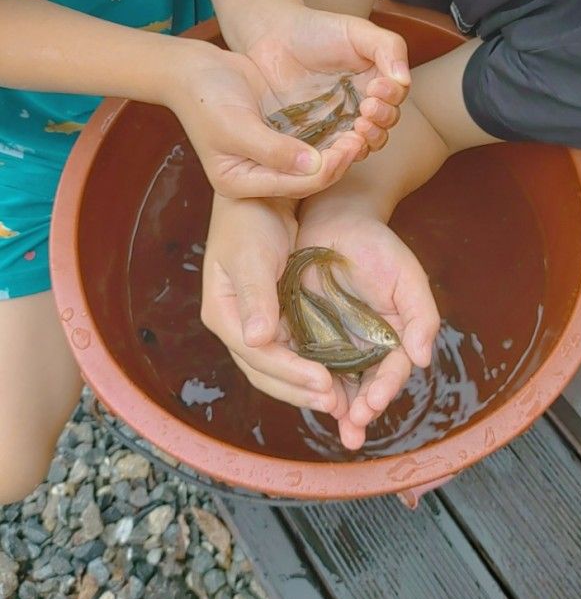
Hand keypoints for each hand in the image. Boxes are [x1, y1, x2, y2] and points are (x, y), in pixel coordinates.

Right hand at [167, 1, 409, 197]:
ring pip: (313, 164)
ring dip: (338, 151)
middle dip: (337, 162)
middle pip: (307, 179)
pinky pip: (310, 145)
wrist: (194, 70)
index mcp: (240, 183)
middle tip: (362, 138)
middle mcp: (256, 178)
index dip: (325, 170)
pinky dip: (330, 138)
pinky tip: (350, 124)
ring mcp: (269, 160)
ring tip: (362, 131)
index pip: (293, 186)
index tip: (350, 147)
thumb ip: (272, 148)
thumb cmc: (207, 98)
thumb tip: (313, 164)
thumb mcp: (235, 125)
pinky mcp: (279, 140)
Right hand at [200, 193, 349, 415]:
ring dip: (305, 385)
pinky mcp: (273, 316)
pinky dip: (310, 365)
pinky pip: (291, 351)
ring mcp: (254, 323)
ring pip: (278, 367)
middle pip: (265, 371)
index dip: (291, 373)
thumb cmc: (251, 219)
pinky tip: (335, 376)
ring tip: (339, 401)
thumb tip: (257, 341)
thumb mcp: (252, 255)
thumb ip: (255, 297)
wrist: (259, 195)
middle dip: (299, 390)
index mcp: (223, 313)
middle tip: (336, 404)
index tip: (324, 384)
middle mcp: (237, 325)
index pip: (257, 356)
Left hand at [236, 0, 410, 155]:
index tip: (377, 87)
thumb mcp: (357, 31)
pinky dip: (344, 152)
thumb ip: (388, 48)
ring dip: (369, 138)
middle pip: (386, 124)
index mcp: (377, 80)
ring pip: (367, 143)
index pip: (397, 97)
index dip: (392, 96)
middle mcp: (363, 104)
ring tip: (358, 125)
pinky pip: (337, 153)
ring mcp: (341, 123)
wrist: (274, 39)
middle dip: (382, 119)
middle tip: (367, 108)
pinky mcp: (319, 137)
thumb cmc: (317, 30)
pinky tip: (341, 141)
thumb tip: (404, 79)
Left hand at [296, 208, 439, 449]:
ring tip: (341, 428)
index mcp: (393, 335)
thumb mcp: (406, 275)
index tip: (373, 400)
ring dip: (339, 409)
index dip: (385, 387)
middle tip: (355, 424)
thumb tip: (423, 359)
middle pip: (366, 385)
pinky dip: (307, 385)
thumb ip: (421, 316)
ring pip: (338, 383)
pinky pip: (306, 364)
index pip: (393, 369)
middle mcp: (365, 345)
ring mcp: (335, 342)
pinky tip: (307, 399)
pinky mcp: (306, 334)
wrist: (334, 218)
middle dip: (363, 409)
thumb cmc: (376, 245)